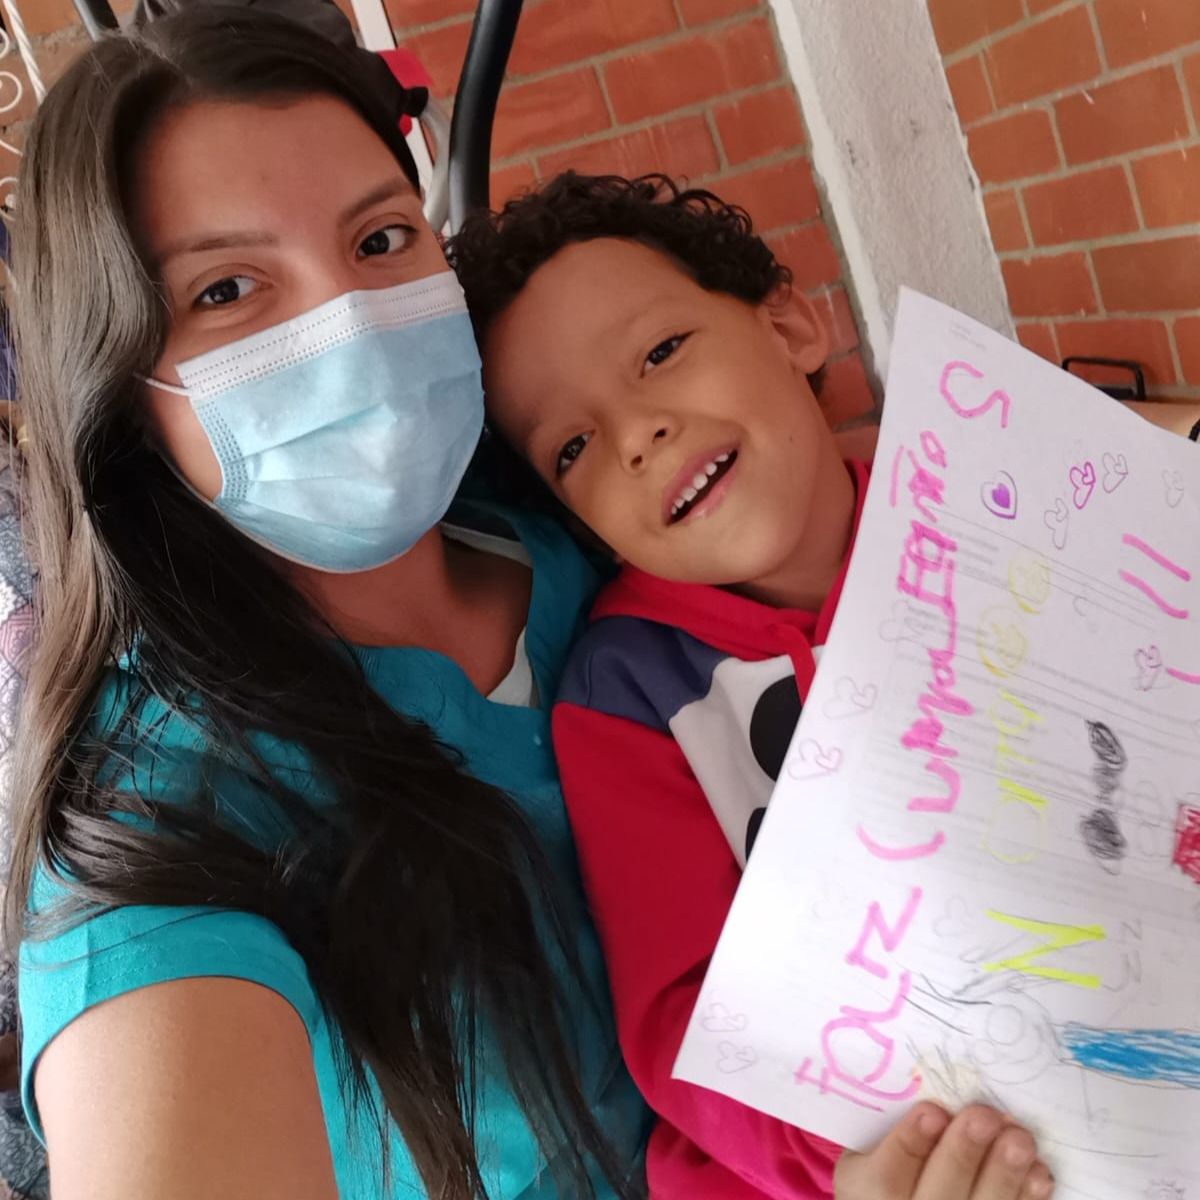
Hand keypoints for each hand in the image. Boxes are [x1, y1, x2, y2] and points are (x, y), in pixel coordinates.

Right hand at [835, 1102, 1053, 1199]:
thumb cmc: (893, 1166)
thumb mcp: (871, 1145)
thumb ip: (890, 1124)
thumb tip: (927, 1090)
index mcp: (867, 1193)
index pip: (885, 1176)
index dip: (909, 1143)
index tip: (932, 1112)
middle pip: (937, 1196)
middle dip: (962, 1154)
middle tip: (984, 1116)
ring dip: (1003, 1178)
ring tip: (1020, 1140)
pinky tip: (1038, 1174)